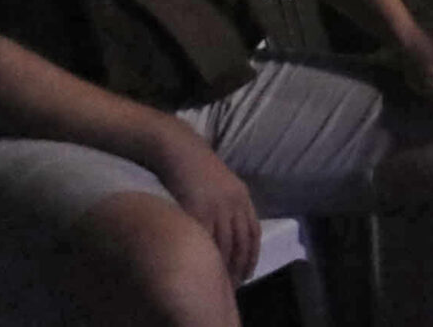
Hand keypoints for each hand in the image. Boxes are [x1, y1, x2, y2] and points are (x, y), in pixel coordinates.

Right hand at [149, 123, 259, 282]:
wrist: (178, 148)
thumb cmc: (195, 166)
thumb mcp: (221, 184)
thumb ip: (228, 204)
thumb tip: (228, 229)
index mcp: (243, 195)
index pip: (254, 231)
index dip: (252, 254)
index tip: (248, 272)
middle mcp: (235, 202)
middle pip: (241, 241)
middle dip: (239, 264)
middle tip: (234, 284)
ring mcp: (217, 205)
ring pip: (224, 243)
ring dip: (223, 265)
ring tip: (218, 281)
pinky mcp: (198, 209)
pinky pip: (205, 238)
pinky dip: (206, 255)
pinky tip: (203, 266)